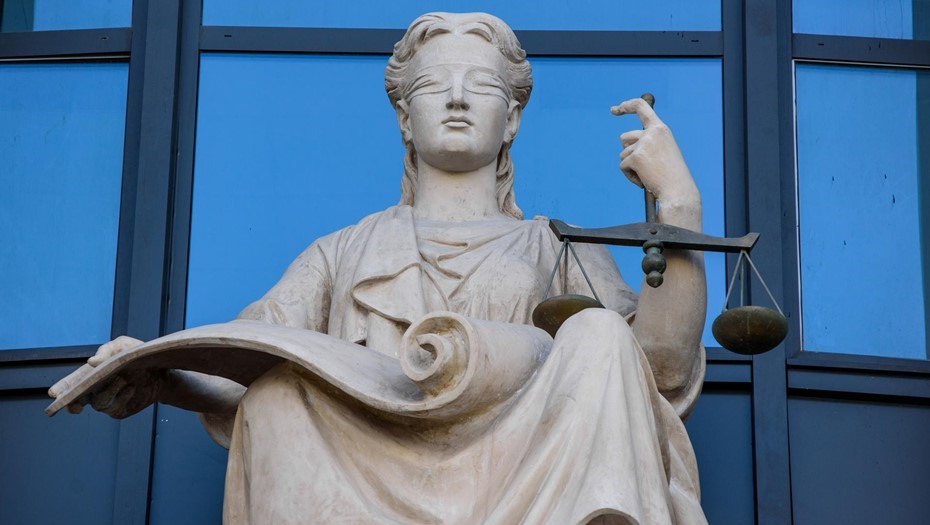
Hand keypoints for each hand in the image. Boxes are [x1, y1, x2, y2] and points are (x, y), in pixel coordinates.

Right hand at [48, 336, 163, 418]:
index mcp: (91, 373)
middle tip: (74, 404)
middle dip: (72, 403)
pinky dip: (122, 398)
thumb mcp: (124, 346)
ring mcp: (106, 401)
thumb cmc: (138, 355)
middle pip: (76, 400)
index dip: (61, 389)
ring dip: (109, 391)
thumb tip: (91, 362)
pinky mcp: (118, 410)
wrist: (162, 370)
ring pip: (98, 402)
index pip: (71, 382)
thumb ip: (107, 350)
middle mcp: (95, 389)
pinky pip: (115, 408)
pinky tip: (131, 388)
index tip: (54, 394)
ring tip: (122, 379)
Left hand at [610, 98, 697, 205]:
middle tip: (642, 165)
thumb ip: (648, 143)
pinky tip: (643, 181)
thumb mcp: (663, 152)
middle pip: (624, 138)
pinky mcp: (636, 157)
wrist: (678, 190)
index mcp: (660, 129)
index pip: (641, 107)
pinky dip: (630, 175)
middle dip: (628, 152)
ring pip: (623, 154)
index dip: (626, 106)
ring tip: (647, 175)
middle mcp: (652, 132)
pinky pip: (623, 166)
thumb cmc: (671, 175)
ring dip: (630, 166)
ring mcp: (643, 144)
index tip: (614, 109)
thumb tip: (625, 145)